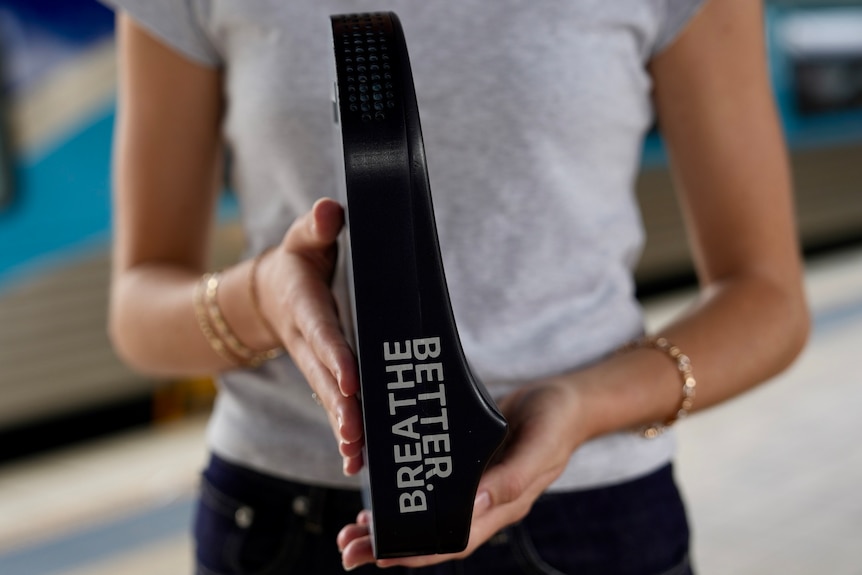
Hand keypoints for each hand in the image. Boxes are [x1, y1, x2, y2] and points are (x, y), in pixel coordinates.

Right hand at [256, 198, 363, 474]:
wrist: (268, 297)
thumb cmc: (297, 263)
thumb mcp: (302, 239)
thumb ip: (315, 227)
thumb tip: (330, 212)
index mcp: (306, 307)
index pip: (323, 333)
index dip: (335, 356)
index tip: (350, 380)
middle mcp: (308, 341)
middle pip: (325, 377)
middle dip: (340, 407)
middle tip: (355, 434)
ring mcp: (313, 364)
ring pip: (329, 399)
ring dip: (343, 428)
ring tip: (357, 457)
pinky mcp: (322, 378)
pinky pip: (334, 407)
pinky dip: (344, 434)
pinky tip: (358, 462)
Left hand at [337, 378, 584, 569]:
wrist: (565, 401)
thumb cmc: (556, 421)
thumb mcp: (541, 445)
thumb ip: (514, 477)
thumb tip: (478, 503)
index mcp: (501, 504)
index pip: (454, 540)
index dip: (416, 551)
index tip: (378, 555)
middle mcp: (483, 503)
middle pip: (431, 536)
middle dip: (389, 547)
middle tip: (347, 549)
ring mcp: (473, 487)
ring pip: (425, 518)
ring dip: (388, 527)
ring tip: (351, 531)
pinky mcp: (465, 466)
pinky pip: (429, 491)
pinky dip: (402, 498)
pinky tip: (376, 499)